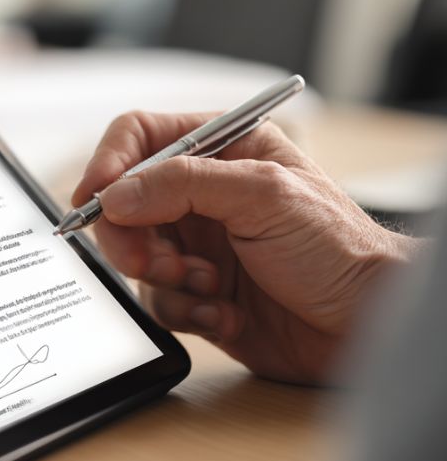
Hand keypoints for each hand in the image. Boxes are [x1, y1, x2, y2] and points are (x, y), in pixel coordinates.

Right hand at [72, 111, 415, 384]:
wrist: (367, 323)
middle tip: (152, 261)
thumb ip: (182, 185)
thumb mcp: (263, 196)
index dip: (109, 164)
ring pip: (136, 255)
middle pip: (124, 203)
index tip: (93, 198)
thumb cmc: (338, 248)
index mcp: (222, 149)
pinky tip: (226, 312)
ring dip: (166, 278)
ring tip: (210, 288)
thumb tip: (114, 194)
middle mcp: (203, 194)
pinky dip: (185, 310)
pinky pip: (158, 300)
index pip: (139, 137)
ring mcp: (198, 244)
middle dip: (132, 237)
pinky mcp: (198, 291)